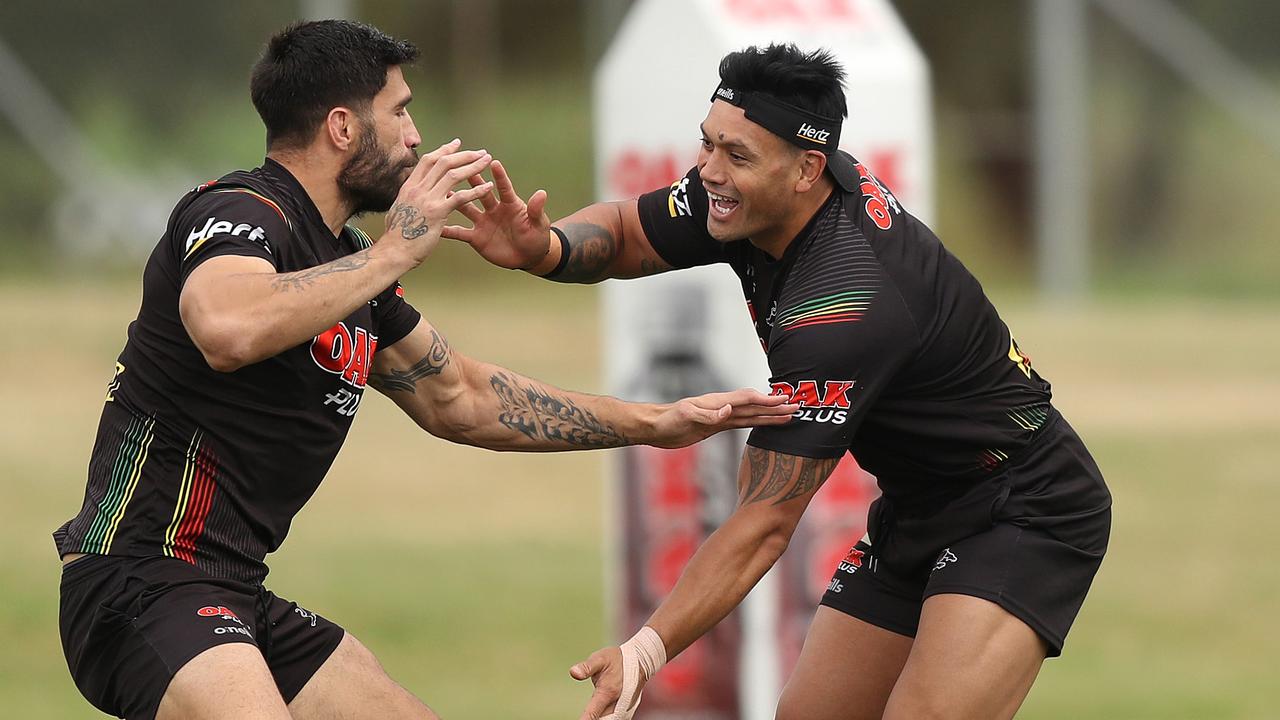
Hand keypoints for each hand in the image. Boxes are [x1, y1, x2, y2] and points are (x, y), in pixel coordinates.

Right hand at [382, 139, 494, 266]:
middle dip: (463, 154)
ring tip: (487, 160)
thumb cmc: (396, 237)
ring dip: (473, 165)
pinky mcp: (437, 212)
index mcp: (409, 187)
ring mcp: (427, 199)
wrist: (393, 252)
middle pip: (443, 163)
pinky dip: (476, 190)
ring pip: (453, 174)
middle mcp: (418, 189)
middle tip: (480, 152)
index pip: (428, 161)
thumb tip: (409, 195)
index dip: (443, 151)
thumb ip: (408, 200)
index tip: (456, 144)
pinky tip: (489, 187)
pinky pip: (461, 197)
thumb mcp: (399, 210)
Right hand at [441, 159, 552, 269]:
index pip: (503, 187)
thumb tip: (542, 193)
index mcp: (509, 204)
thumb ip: (536, 209)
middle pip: (479, 192)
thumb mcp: (538, 224)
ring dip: (453, 199)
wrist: (528, 257)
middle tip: (460, 165)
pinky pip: (459, 233)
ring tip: (439, 190)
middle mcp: (493, 209)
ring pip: (465, 208)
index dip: (498, 175)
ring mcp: (483, 222)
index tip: (492, 161)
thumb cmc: (536, 237)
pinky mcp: (476, 237)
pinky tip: (434, 224)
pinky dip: (447, 230)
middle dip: (470, 179)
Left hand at [570, 646, 639, 719]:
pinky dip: (607, 718)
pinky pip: (616, 719)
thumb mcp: (600, 658)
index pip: (593, 713)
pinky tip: (600, 716)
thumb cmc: (617, 659)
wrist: (639, 660)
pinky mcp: (627, 710)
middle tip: (583, 717)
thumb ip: (587, 667)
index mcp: (608, 692)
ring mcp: (624, 708)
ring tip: (589, 717)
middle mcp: (617, 703)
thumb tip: (573, 672)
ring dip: (601, 719)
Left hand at [648, 388, 797, 448]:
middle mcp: (722, 407)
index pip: (747, 399)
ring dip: (769, 415)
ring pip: (751, 415)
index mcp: (717, 402)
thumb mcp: (685, 417)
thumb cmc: (667, 420)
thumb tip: (729, 411)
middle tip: (796, 407)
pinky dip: (756, 423)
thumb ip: (708, 415)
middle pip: (754, 406)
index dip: (766, 400)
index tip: (785, 400)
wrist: (655, 427)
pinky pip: (741, 423)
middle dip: (775, 407)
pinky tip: (765, 424)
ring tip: (788, 415)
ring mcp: (720, 416)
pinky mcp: (716, 426)